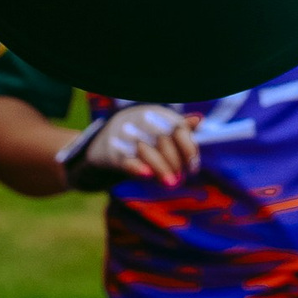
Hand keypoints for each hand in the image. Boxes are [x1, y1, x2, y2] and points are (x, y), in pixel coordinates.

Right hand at [62, 103, 199, 188]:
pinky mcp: (110, 153)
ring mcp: (124, 136)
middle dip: (175, 162)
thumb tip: (199, 120)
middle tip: (180, 179)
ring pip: (147, 150)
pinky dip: (137, 166)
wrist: (98, 147)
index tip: (193, 166)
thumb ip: (177, 128)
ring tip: (170, 183)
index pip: (177, 128)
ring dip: (161, 168)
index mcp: (153, 114)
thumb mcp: (156, 131)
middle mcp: (139, 121)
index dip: (188, 147)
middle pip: (164, 140)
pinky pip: (126, 158)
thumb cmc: (136, 140)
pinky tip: (147, 174)